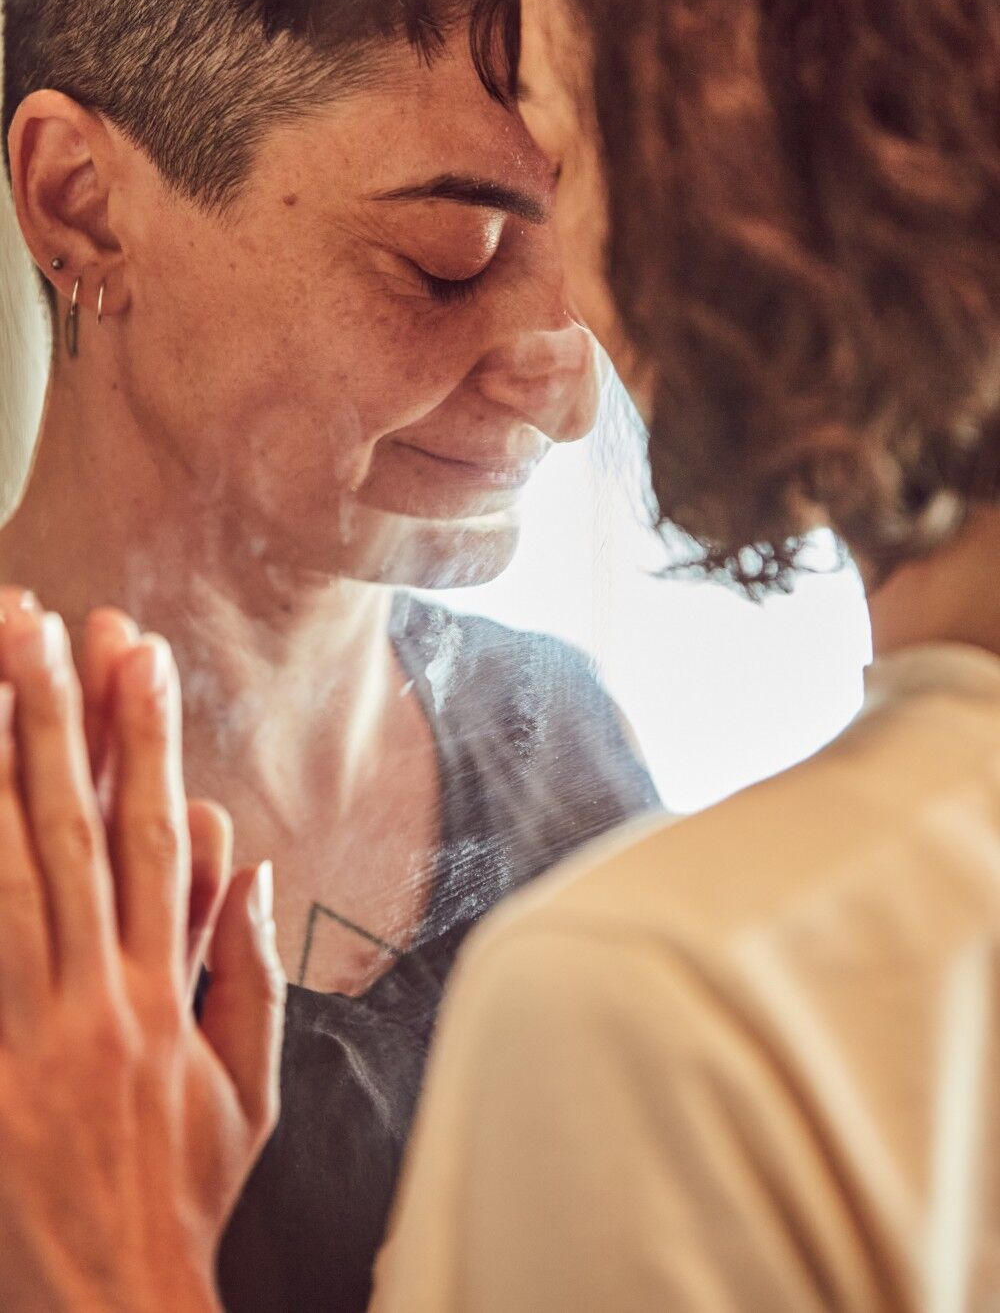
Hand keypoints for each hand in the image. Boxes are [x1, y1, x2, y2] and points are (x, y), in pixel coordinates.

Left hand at [0, 594, 285, 1311]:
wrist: (109, 1307)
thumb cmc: (175, 1200)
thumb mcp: (247, 1095)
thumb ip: (248, 973)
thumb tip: (250, 872)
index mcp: (162, 993)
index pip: (155, 834)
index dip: (148, 736)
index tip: (139, 655)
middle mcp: (95, 994)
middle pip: (72, 831)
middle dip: (58, 717)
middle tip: (40, 621)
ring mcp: (28, 1029)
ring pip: (7, 874)